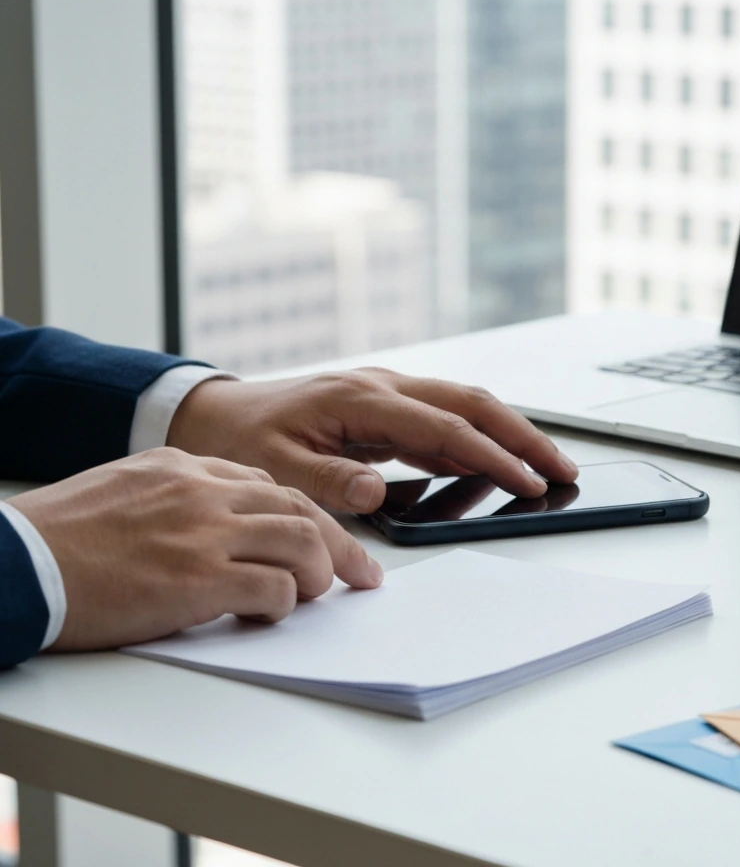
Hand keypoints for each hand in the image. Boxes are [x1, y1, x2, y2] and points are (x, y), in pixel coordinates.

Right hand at [8, 448, 381, 650]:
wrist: (12, 565)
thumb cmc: (58, 539)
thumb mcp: (124, 491)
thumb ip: (181, 498)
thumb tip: (227, 527)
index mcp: (184, 468)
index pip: (271, 484)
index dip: (308, 515)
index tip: (328, 538)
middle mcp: (202, 493)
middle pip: (300, 509)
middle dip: (340, 545)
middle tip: (361, 575)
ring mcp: (203, 534)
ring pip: (300, 542)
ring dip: (318, 574)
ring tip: (312, 597)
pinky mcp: (197, 581)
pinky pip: (273, 590)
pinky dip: (283, 605)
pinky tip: (267, 616)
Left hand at [166, 369, 578, 512]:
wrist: (213, 414)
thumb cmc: (240, 440)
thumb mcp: (271, 467)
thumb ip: (325, 478)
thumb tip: (375, 487)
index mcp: (360, 399)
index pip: (445, 428)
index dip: (493, 456)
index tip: (529, 483)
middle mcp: (383, 387)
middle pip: (473, 403)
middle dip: (524, 435)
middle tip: (563, 468)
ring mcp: (388, 393)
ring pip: (467, 406)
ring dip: (510, 434)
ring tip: (547, 468)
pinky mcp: (387, 408)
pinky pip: (446, 420)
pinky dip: (480, 441)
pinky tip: (499, 466)